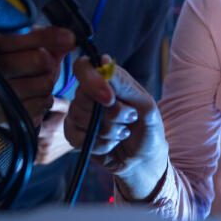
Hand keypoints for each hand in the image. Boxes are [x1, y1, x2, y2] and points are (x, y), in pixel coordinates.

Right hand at [0, 27, 74, 125]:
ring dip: (48, 83)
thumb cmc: (22, 65)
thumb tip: (70, 39)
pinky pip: (41, 104)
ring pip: (44, 84)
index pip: (22, 38)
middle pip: (38, 59)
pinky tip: (35, 97)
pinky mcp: (3, 113)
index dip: (48, 37)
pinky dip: (44, 101)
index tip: (70, 38)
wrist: (7, 97)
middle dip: (50, 63)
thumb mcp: (34, 46)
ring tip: (38, 82)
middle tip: (46, 65)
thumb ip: (51, 40)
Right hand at [65, 56, 168, 200]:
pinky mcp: (74, 135)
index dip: (92, 81)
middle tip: (130, 118)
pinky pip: (79, 138)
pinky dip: (101, 144)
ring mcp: (78, 114)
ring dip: (109, 131)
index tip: (111, 99)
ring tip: (122, 132)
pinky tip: (112, 143)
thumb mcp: (146, 105)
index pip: (83, 67)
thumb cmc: (147, 127)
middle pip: (83, 97)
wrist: (144, 158)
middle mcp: (88, 93)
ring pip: (82, 118)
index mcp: (106, 79)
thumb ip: (125, 84)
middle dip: (112, 114)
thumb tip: (103, 61)